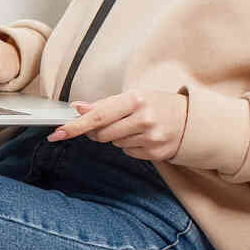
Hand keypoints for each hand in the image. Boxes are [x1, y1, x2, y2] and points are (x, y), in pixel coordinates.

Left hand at [48, 89, 188, 160]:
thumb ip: (104, 104)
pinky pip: (128, 152)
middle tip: (108, 123)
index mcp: (136, 99)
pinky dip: (130, 145)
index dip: (75, 126)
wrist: (192, 119)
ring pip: (114, 143)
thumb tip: (77, 108)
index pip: (97, 116)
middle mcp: (144, 118)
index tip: (57, 133)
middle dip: (97, 131)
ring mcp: (151, 138)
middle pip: (101, 134)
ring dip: (116, 137)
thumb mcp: (133, 96)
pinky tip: (143, 136)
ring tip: (134, 126)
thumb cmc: (158, 104)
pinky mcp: (156, 153)